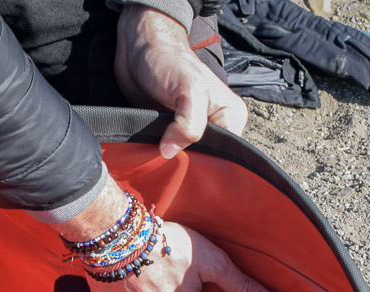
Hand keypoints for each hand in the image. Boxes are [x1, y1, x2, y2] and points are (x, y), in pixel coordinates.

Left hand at [115, 6, 247, 158]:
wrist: (139, 49)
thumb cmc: (169, 61)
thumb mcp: (189, 90)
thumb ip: (189, 124)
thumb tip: (171, 152)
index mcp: (230, 117)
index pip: (227, 156)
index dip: (208, 163)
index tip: (188, 164)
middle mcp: (215, 126)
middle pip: (206, 161)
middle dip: (189, 164)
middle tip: (171, 163)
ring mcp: (192, 131)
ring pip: (186, 159)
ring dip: (172, 161)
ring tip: (161, 158)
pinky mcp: (171, 134)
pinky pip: (169, 154)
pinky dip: (160, 156)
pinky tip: (153, 155)